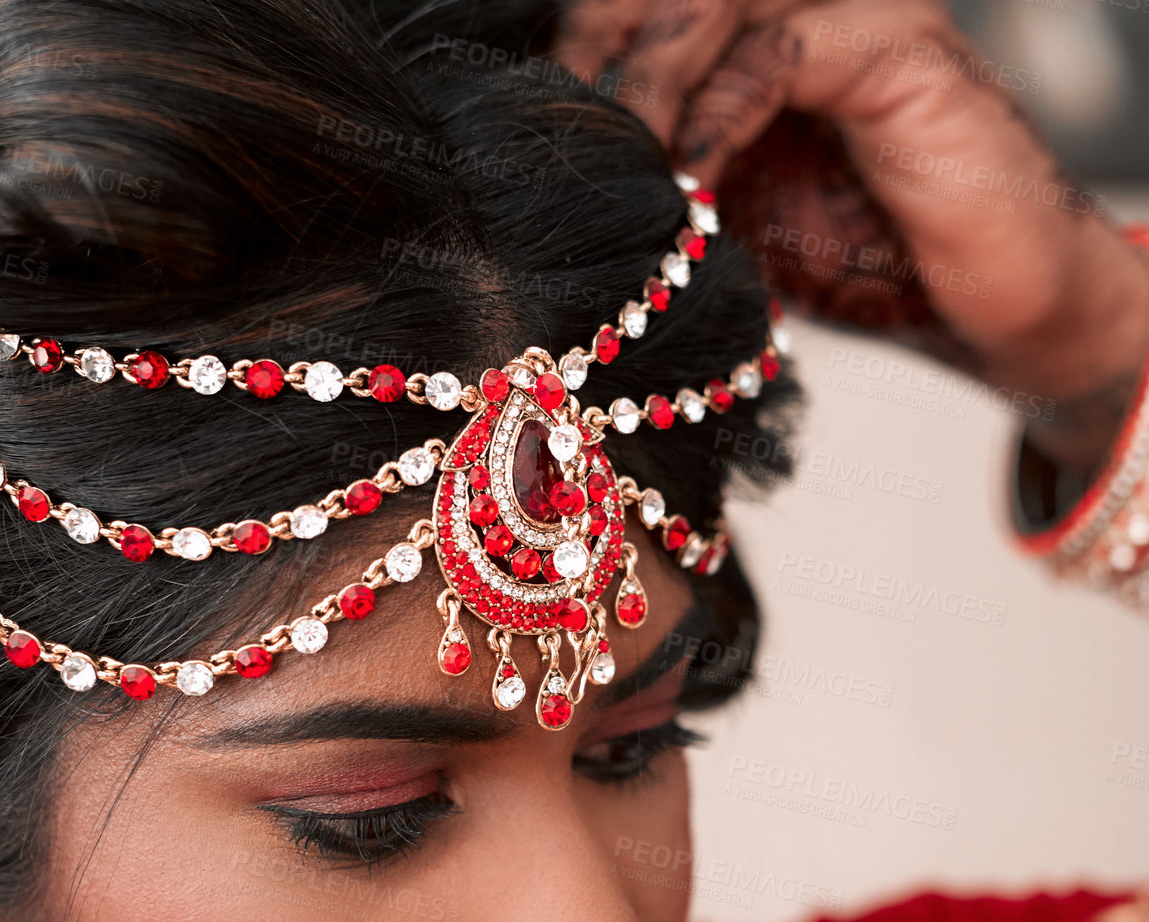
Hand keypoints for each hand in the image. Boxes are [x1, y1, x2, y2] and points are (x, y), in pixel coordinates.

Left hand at [558, 0, 1148, 473]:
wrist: (980, 309)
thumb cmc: (854, 262)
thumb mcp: (723, 211)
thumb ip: (658, 168)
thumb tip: (554, 180)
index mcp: (752, 33)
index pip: (640, 3)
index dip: (576, 53)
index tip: (524, 133)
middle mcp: (800, 4)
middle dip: (594, 57)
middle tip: (563, 144)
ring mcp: (852, 13)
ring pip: (708, 1)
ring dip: (646, 83)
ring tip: (622, 167)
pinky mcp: (897, 50)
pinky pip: (779, 52)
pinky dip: (718, 115)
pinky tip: (691, 179)